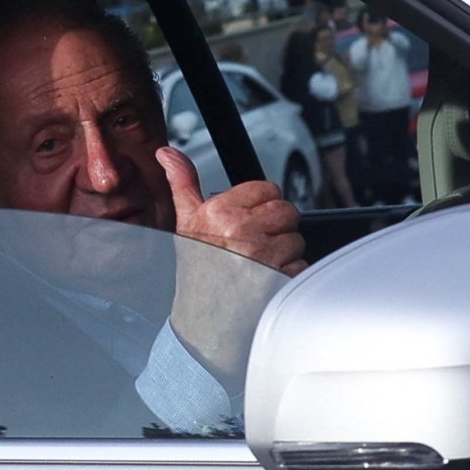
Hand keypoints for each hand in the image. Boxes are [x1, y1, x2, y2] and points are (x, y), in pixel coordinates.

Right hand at [156, 147, 306, 275]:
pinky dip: (289, 273)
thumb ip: (183, 183)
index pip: (268, 189)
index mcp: (221, 212)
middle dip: (276, 226)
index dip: (262, 204)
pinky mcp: (280, 278)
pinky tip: (268, 277)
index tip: (250, 220)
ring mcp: (263, 256)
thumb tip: (168, 155)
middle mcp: (242, 231)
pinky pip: (301, 264)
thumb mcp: (186, 222)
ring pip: (296, 239)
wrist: (203, 315)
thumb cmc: (197, 268)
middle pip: (287, 211)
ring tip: (260, 262)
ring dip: (283, 251)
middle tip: (255, 242)